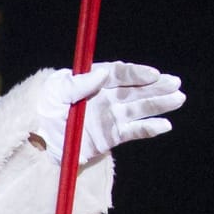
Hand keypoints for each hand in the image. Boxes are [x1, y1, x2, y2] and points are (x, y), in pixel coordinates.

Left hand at [32, 61, 183, 163]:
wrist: (36, 139)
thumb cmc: (42, 108)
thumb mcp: (55, 93)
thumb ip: (78, 84)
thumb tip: (103, 73)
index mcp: (92, 80)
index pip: (118, 74)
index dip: (136, 73)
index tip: (153, 74)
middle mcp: (105, 96)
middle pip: (134, 90)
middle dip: (155, 87)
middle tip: (175, 84)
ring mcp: (110, 115)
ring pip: (138, 108)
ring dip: (158, 104)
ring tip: (177, 99)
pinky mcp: (111, 135)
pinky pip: (134, 131)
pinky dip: (149, 129)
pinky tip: (165, 125)